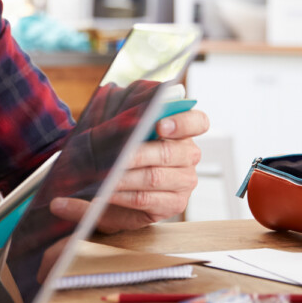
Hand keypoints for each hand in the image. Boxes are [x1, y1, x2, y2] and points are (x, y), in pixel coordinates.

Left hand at [48, 109, 208, 232]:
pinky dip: (122, 194)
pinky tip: (106, 191)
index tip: (159, 125)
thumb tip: (114, 97)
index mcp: (182, 131)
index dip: (183, 122)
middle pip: (170, 153)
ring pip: (154, 177)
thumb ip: (124, 111)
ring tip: (103, 175)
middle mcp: (188, 156)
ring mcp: (183, 182)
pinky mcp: (173, 205)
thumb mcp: (121, 126)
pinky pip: (146, 199)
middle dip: (138, 154)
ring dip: (125, 176)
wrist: (112, 185)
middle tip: (116, 156)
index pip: (198, 122)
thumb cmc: (119, 150)